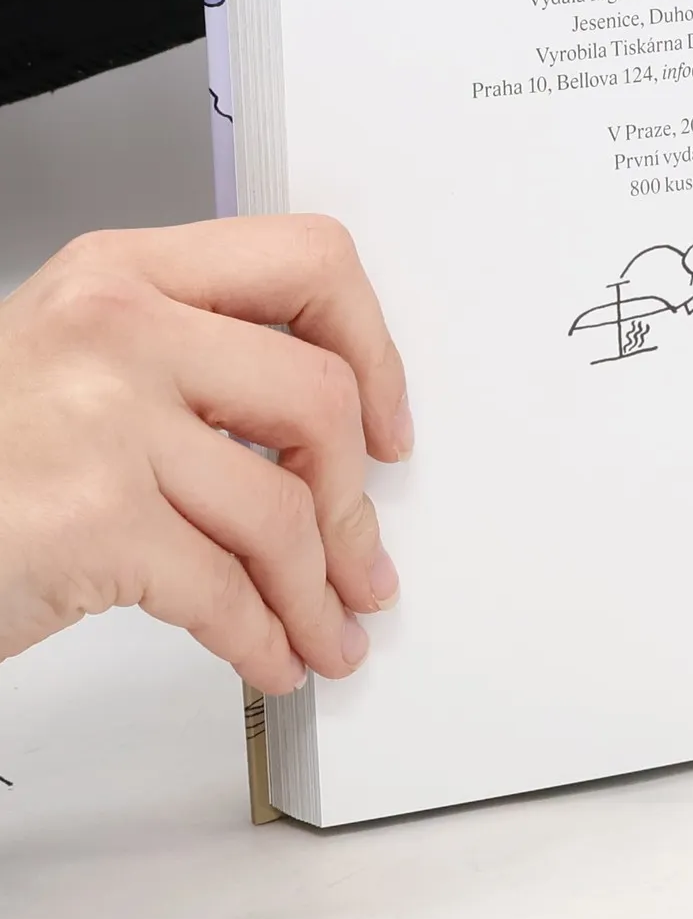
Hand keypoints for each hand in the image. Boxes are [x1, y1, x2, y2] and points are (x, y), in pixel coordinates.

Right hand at [0, 216, 410, 692]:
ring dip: (320, 590)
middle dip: (355, 500)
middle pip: (320, 398)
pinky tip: (272, 655)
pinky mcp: (91, 520)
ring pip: (285, 508)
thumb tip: (331, 436)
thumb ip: (195, 363)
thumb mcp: (78, 363)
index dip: (373, 349)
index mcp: (124, 272)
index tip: (386, 422)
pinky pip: (226, 590)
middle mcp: (117, 328)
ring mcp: (103, 421)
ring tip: (328, 624)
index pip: (309, 263)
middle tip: (363, 554)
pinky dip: (266, 637)